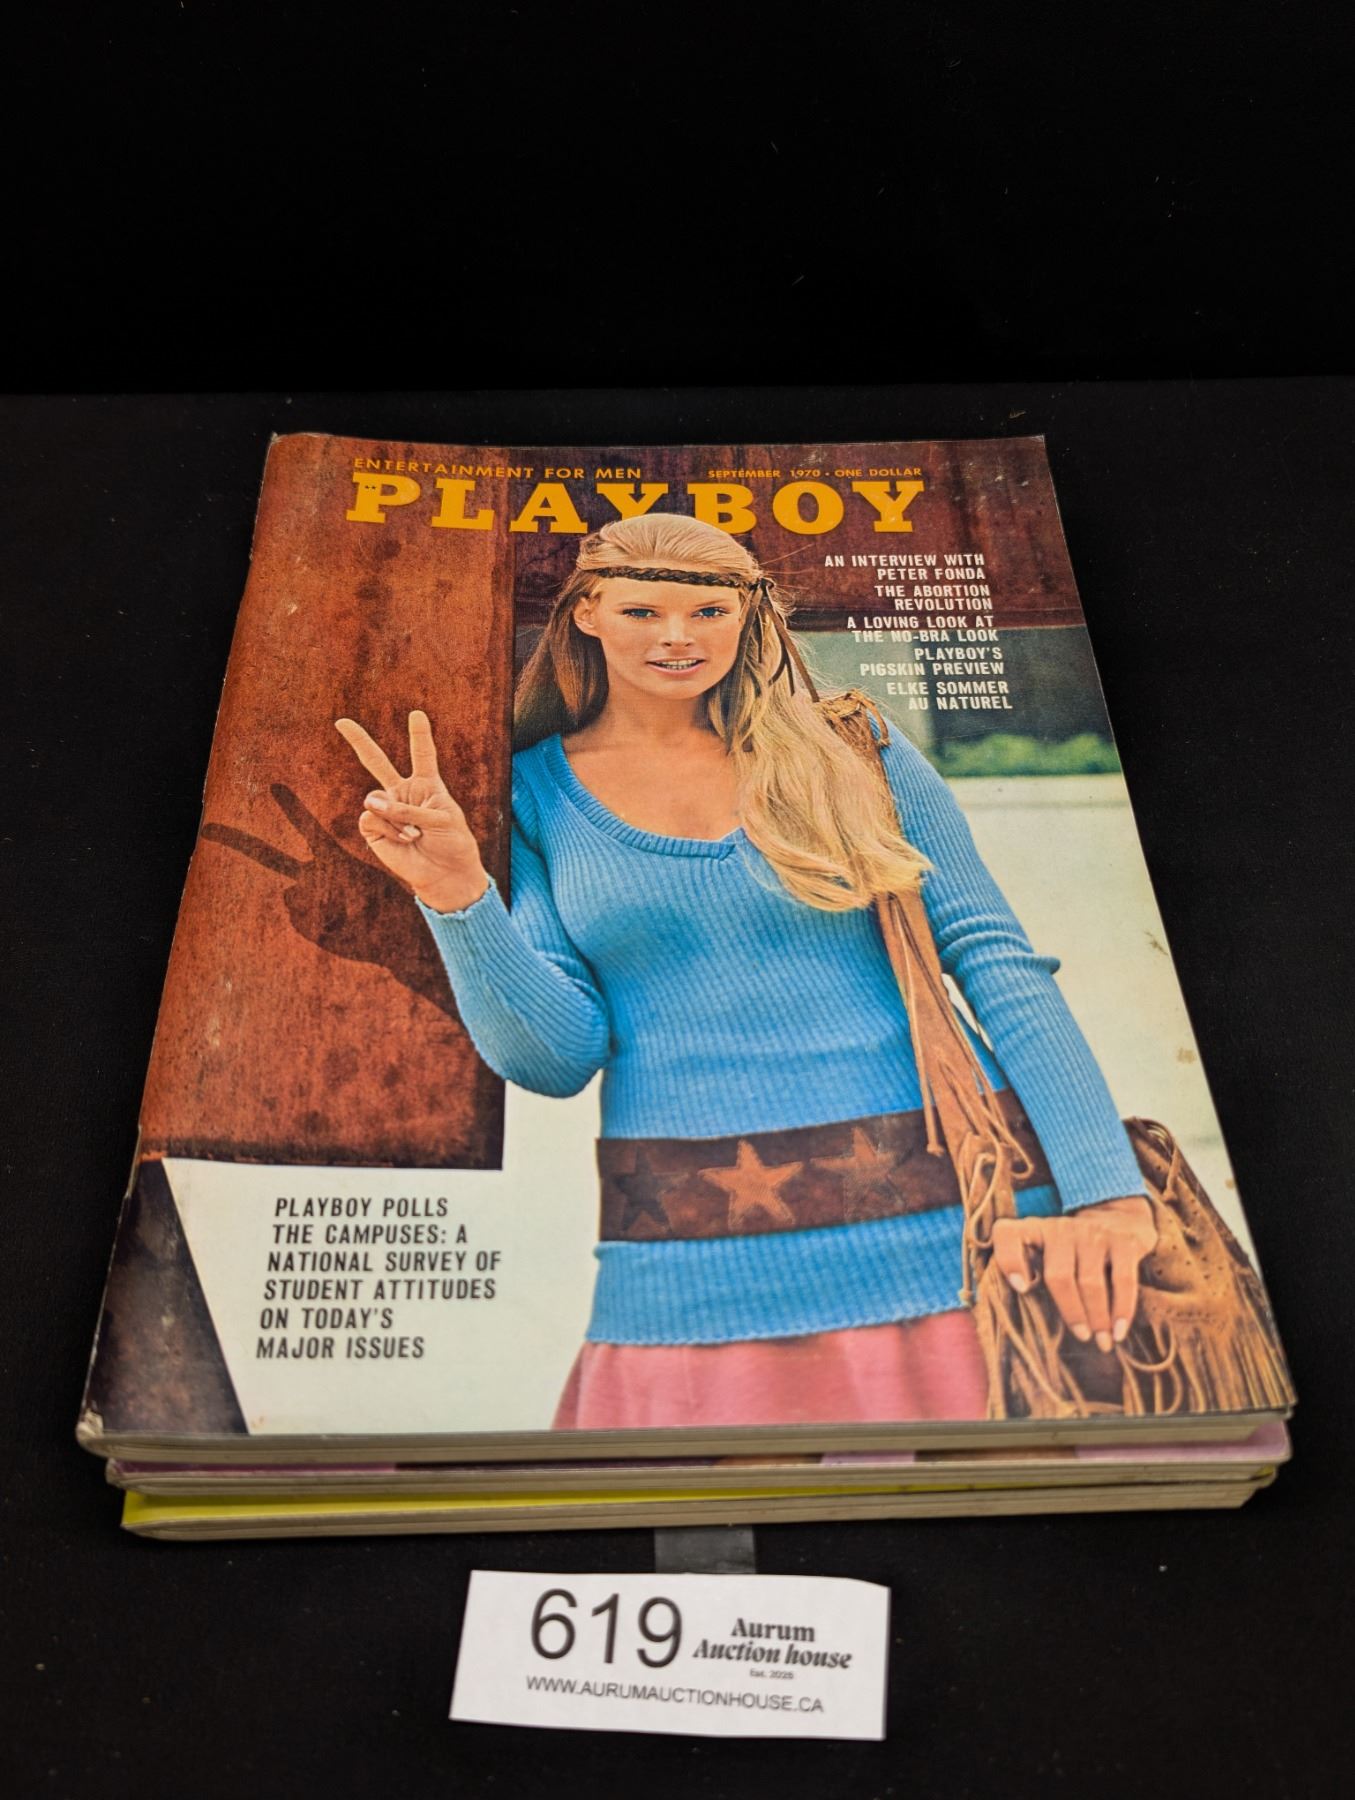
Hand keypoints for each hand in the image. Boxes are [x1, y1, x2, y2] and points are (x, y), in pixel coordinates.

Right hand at [334, 709, 488, 912]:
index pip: (422, 755)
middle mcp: (402, 794)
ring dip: (398, 816)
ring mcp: (386, 811)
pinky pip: (372, 818)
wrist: (445, 873)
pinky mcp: (374, 829)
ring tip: (416, 834)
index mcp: (426, 785)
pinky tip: (405, 840)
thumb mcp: (441, 818)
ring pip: (377, 799)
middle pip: (376, 762)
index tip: (416, 715)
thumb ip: (408, 808)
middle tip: (342, 722)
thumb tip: (368, 803)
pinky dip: (390, 829)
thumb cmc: (451, 843)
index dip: (419, 735)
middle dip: (358, 741)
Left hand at [990, 1196, 1156, 1353]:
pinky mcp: (1122, 1241)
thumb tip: (1021, 1321)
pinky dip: (1122, 1309)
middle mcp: (1059, 1228)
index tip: (1022, 1289)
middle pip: (1059, 1275)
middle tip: (1081, 1337)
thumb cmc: (1070, 1250)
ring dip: (1097, 1318)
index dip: (1009, 1260)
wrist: (1116, 1218)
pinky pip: (1122, 1280)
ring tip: (1102, 1342)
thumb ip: (1028, 1274)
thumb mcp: (1044, 1251)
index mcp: (1032, 1230)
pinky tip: (1119, 1331)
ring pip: (1091, 1282)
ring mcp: (1092, 1233)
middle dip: (1070, 1311)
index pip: (1007, 1234)